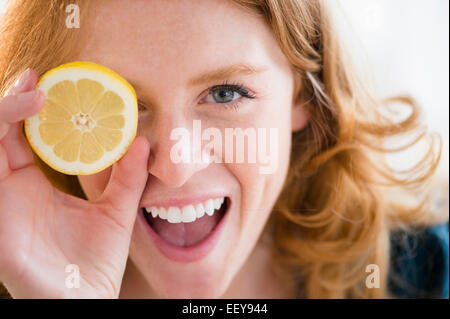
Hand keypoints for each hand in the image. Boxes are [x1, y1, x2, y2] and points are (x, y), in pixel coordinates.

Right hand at [0, 69, 148, 297]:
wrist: (85, 300)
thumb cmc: (95, 262)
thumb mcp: (116, 210)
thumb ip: (127, 176)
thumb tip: (143, 140)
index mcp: (33, 186)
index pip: (20, 137)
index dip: (27, 108)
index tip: (48, 82)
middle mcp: (11, 190)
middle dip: (10, 101)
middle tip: (36, 79)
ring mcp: (1, 203)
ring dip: (1, 115)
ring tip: (34, 95)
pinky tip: (14, 128)